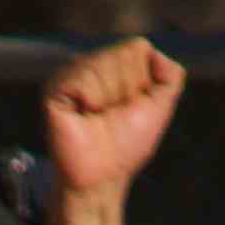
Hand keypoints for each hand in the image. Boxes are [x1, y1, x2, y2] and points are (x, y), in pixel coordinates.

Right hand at [43, 40, 186, 197]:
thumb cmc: (127, 144)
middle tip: (112, 115)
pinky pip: (84, 78)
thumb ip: (170, 76)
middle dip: (127, 89)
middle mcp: (88, 64)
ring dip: (110, 96)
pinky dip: (92, 99)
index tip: (131, 107)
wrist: (103, 176)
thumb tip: (155, 51)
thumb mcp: (159, 108)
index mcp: (110, 64)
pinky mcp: (54, 89)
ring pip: (104, 63)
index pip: (138, 48)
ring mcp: (69, 74)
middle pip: (122, 54)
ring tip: (97, 117)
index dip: (142, 82)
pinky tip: (84, 115)